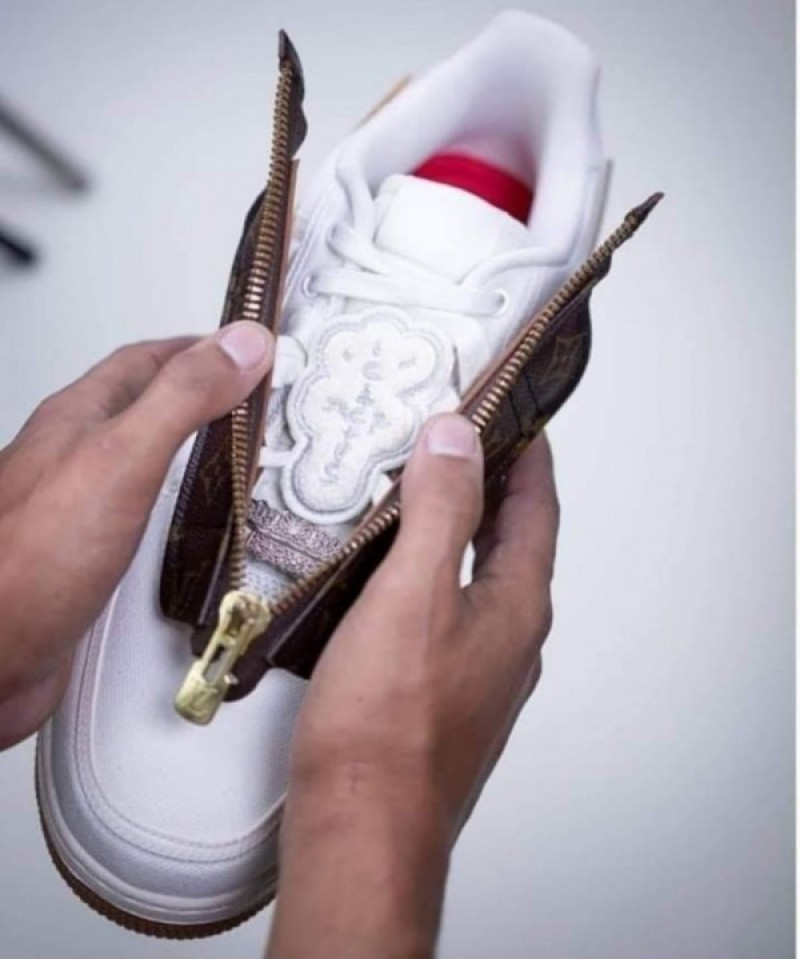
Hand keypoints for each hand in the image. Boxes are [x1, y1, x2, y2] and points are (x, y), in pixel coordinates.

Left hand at [0, 322, 272, 748]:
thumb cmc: (31, 562)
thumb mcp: (122, 458)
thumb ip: (183, 399)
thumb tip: (242, 345)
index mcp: (79, 418)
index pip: (147, 360)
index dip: (200, 346)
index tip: (249, 345)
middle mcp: (76, 457)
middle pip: (145, 405)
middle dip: (200, 393)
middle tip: (252, 395)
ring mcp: (79, 507)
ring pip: (144, 460)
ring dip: (191, 448)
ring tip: (235, 450)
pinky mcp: (88, 557)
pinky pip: (143, 513)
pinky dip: (179, 506)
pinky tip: (193, 523)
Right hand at [270, 414, 558, 958]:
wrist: (362, 828)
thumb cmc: (387, 720)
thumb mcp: (413, 594)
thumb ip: (441, 511)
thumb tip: (459, 436)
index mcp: (517, 604)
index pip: (537, 507)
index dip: (527, 451)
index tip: (509, 404)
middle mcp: (511, 636)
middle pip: (511, 539)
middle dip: (489, 482)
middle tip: (451, 436)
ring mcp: (480, 668)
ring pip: (475, 575)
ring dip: (456, 527)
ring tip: (413, 488)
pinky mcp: (444, 692)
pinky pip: (447, 609)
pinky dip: (429, 570)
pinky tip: (386, 569)